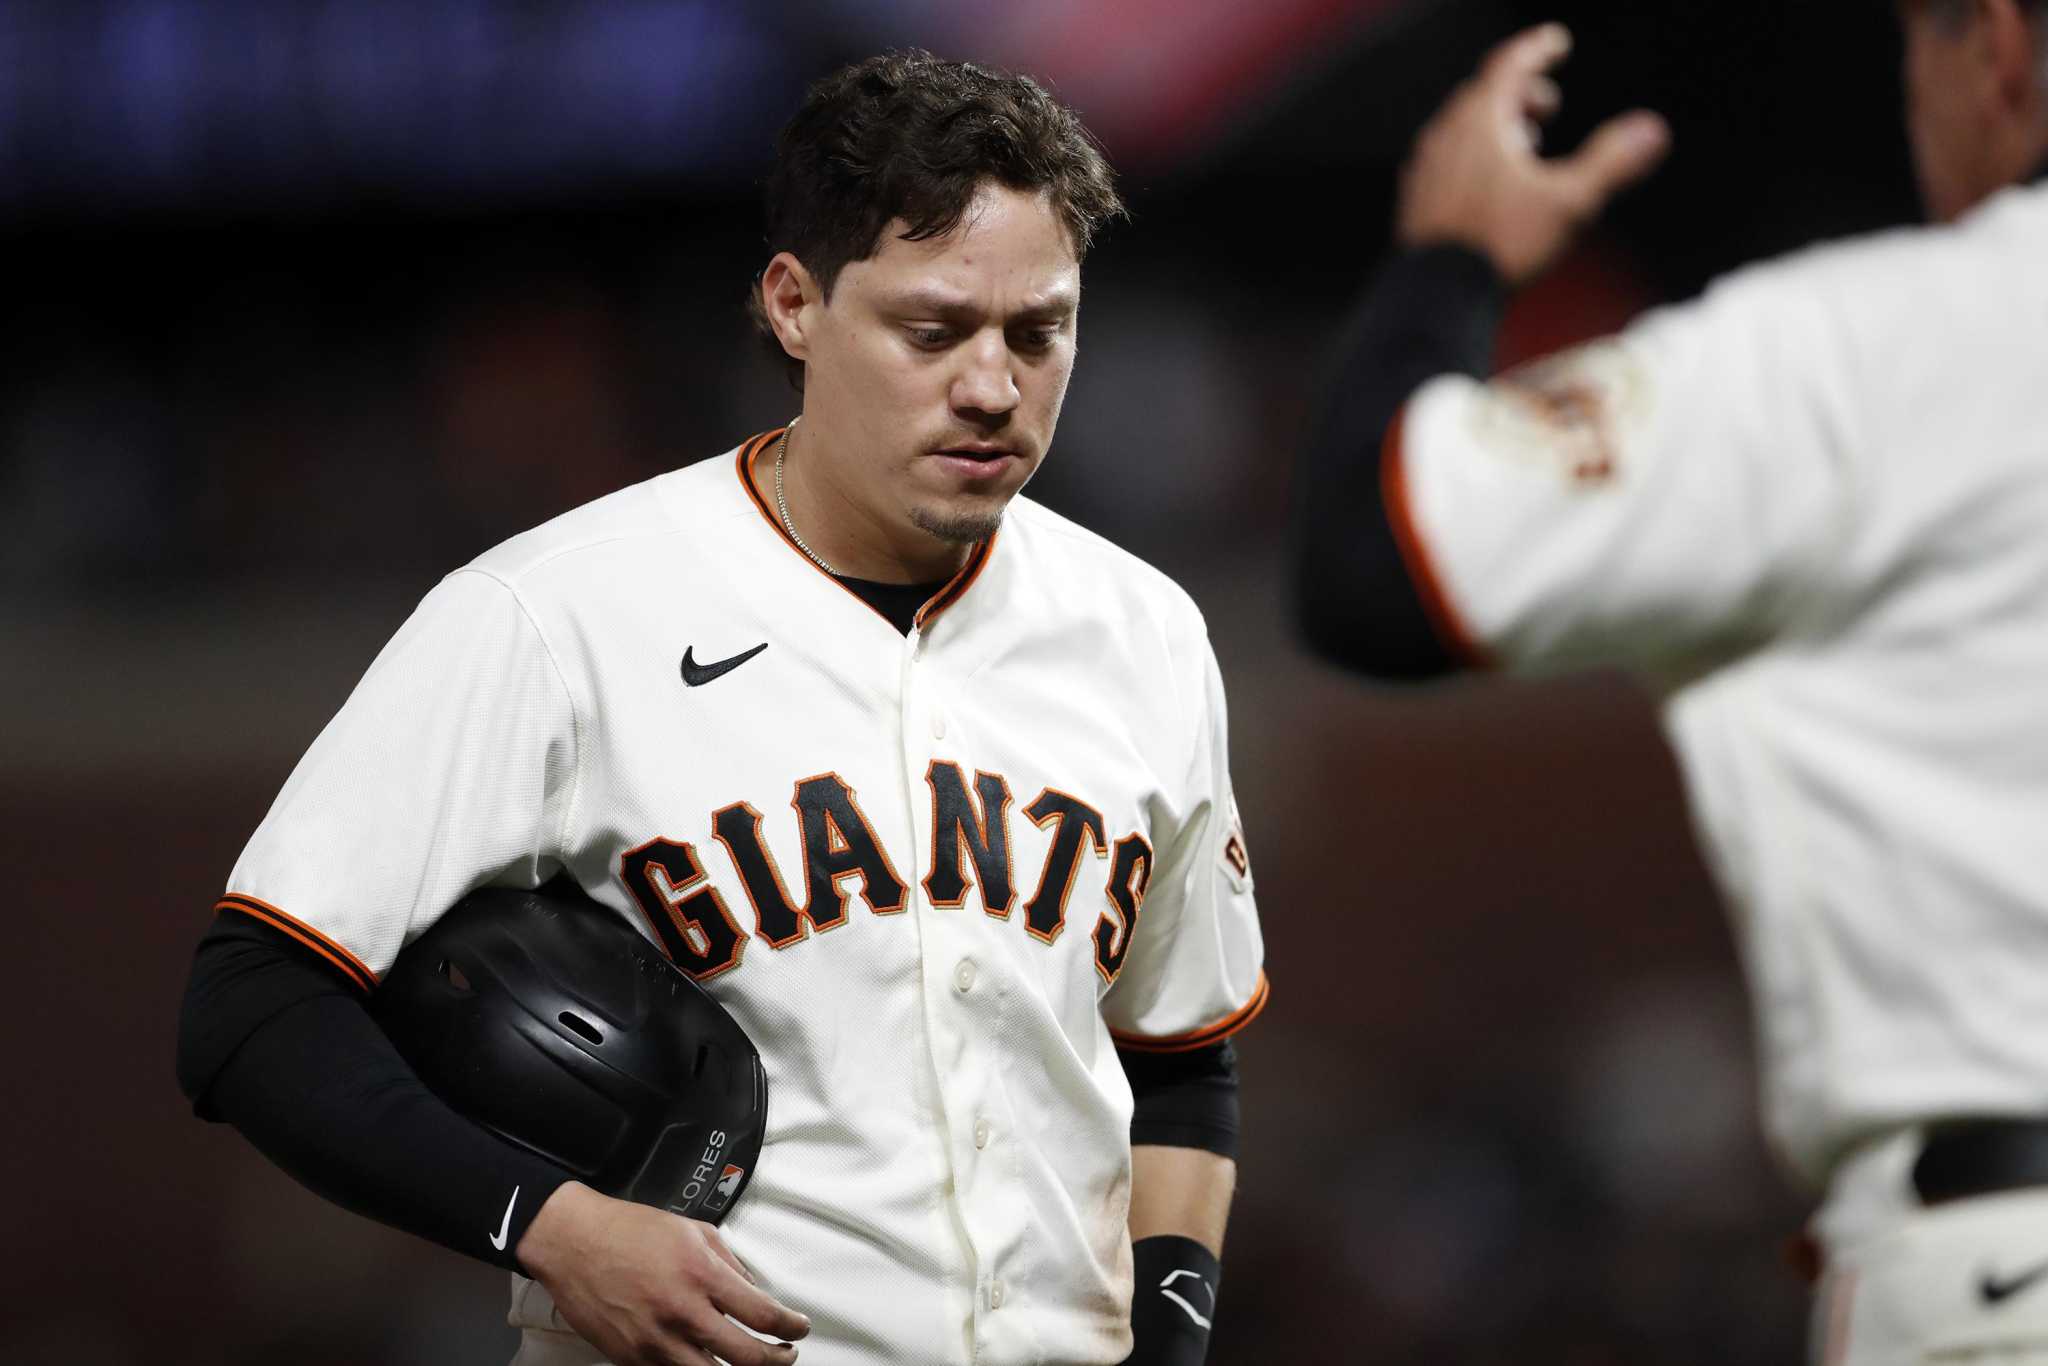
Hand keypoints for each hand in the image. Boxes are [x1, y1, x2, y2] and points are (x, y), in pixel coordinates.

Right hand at [516, 1182, 809, 1365]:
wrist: (573, 1243)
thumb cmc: (631, 1230)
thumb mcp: (693, 1230)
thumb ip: (729, 1262)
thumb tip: (754, 1290)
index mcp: (701, 1274)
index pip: (763, 1314)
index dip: (791, 1326)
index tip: (799, 1326)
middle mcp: (682, 1312)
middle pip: (747, 1357)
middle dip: (777, 1359)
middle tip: (786, 1353)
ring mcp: (656, 1341)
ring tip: (753, 1361)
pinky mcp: (632, 1358)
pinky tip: (708, 1360)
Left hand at [1396, 22, 1669, 285]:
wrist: (1438, 296)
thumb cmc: (1501, 247)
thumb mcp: (1570, 203)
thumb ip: (1611, 163)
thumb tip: (1651, 130)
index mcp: (1480, 124)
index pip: (1509, 66)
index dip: (1536, 49)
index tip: (1556, 42)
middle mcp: (1445, 137)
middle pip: (1483, 95)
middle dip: (1520, 92)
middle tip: (1549, 106)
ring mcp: (1426, 168)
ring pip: (1461, 127)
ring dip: (1496, 125)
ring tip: (1524, 144)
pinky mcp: (1416, 199)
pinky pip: (1445, 160)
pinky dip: (1472, 155)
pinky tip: (1488, 181)